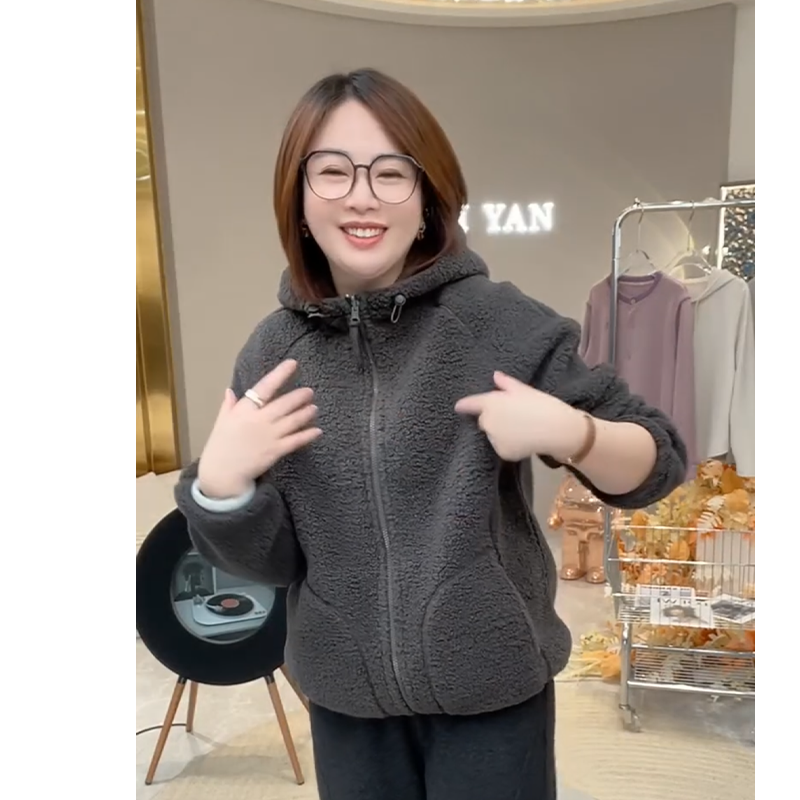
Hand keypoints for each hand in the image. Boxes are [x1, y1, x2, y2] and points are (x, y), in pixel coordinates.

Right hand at [197, 360, 321, 497]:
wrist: (221, 473)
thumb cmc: (220, 446)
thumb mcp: (222, 422)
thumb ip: (229, 405)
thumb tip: (230, 391)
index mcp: (244, 410)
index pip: (264, 387)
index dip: (280, 374)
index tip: (292, 364)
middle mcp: (258, 420)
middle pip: (284, 404)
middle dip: (300, 396)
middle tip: (309, 391)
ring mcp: (269, 436)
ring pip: (293, 421)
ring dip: (306, 413)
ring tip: (315, 408)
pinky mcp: (275, 451)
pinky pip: (295, 441)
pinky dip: (308, 435)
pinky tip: (317, 430)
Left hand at [455, 371, 584, 461]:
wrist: (557, 429)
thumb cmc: (542, 405)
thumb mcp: (525, 390)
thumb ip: (507, 384)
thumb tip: (495, 376)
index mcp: (491, 402)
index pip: (471, 403)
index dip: (464, 405)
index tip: (458, 407)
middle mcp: (488, 421)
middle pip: (484, 420)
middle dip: (493, 418)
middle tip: (513, 416)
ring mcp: (493, 438)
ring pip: (492, 435)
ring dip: (500, 432)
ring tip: (520, 429)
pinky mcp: (502, 452)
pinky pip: (501, 447)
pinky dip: (508, 445)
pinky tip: (523, 440)